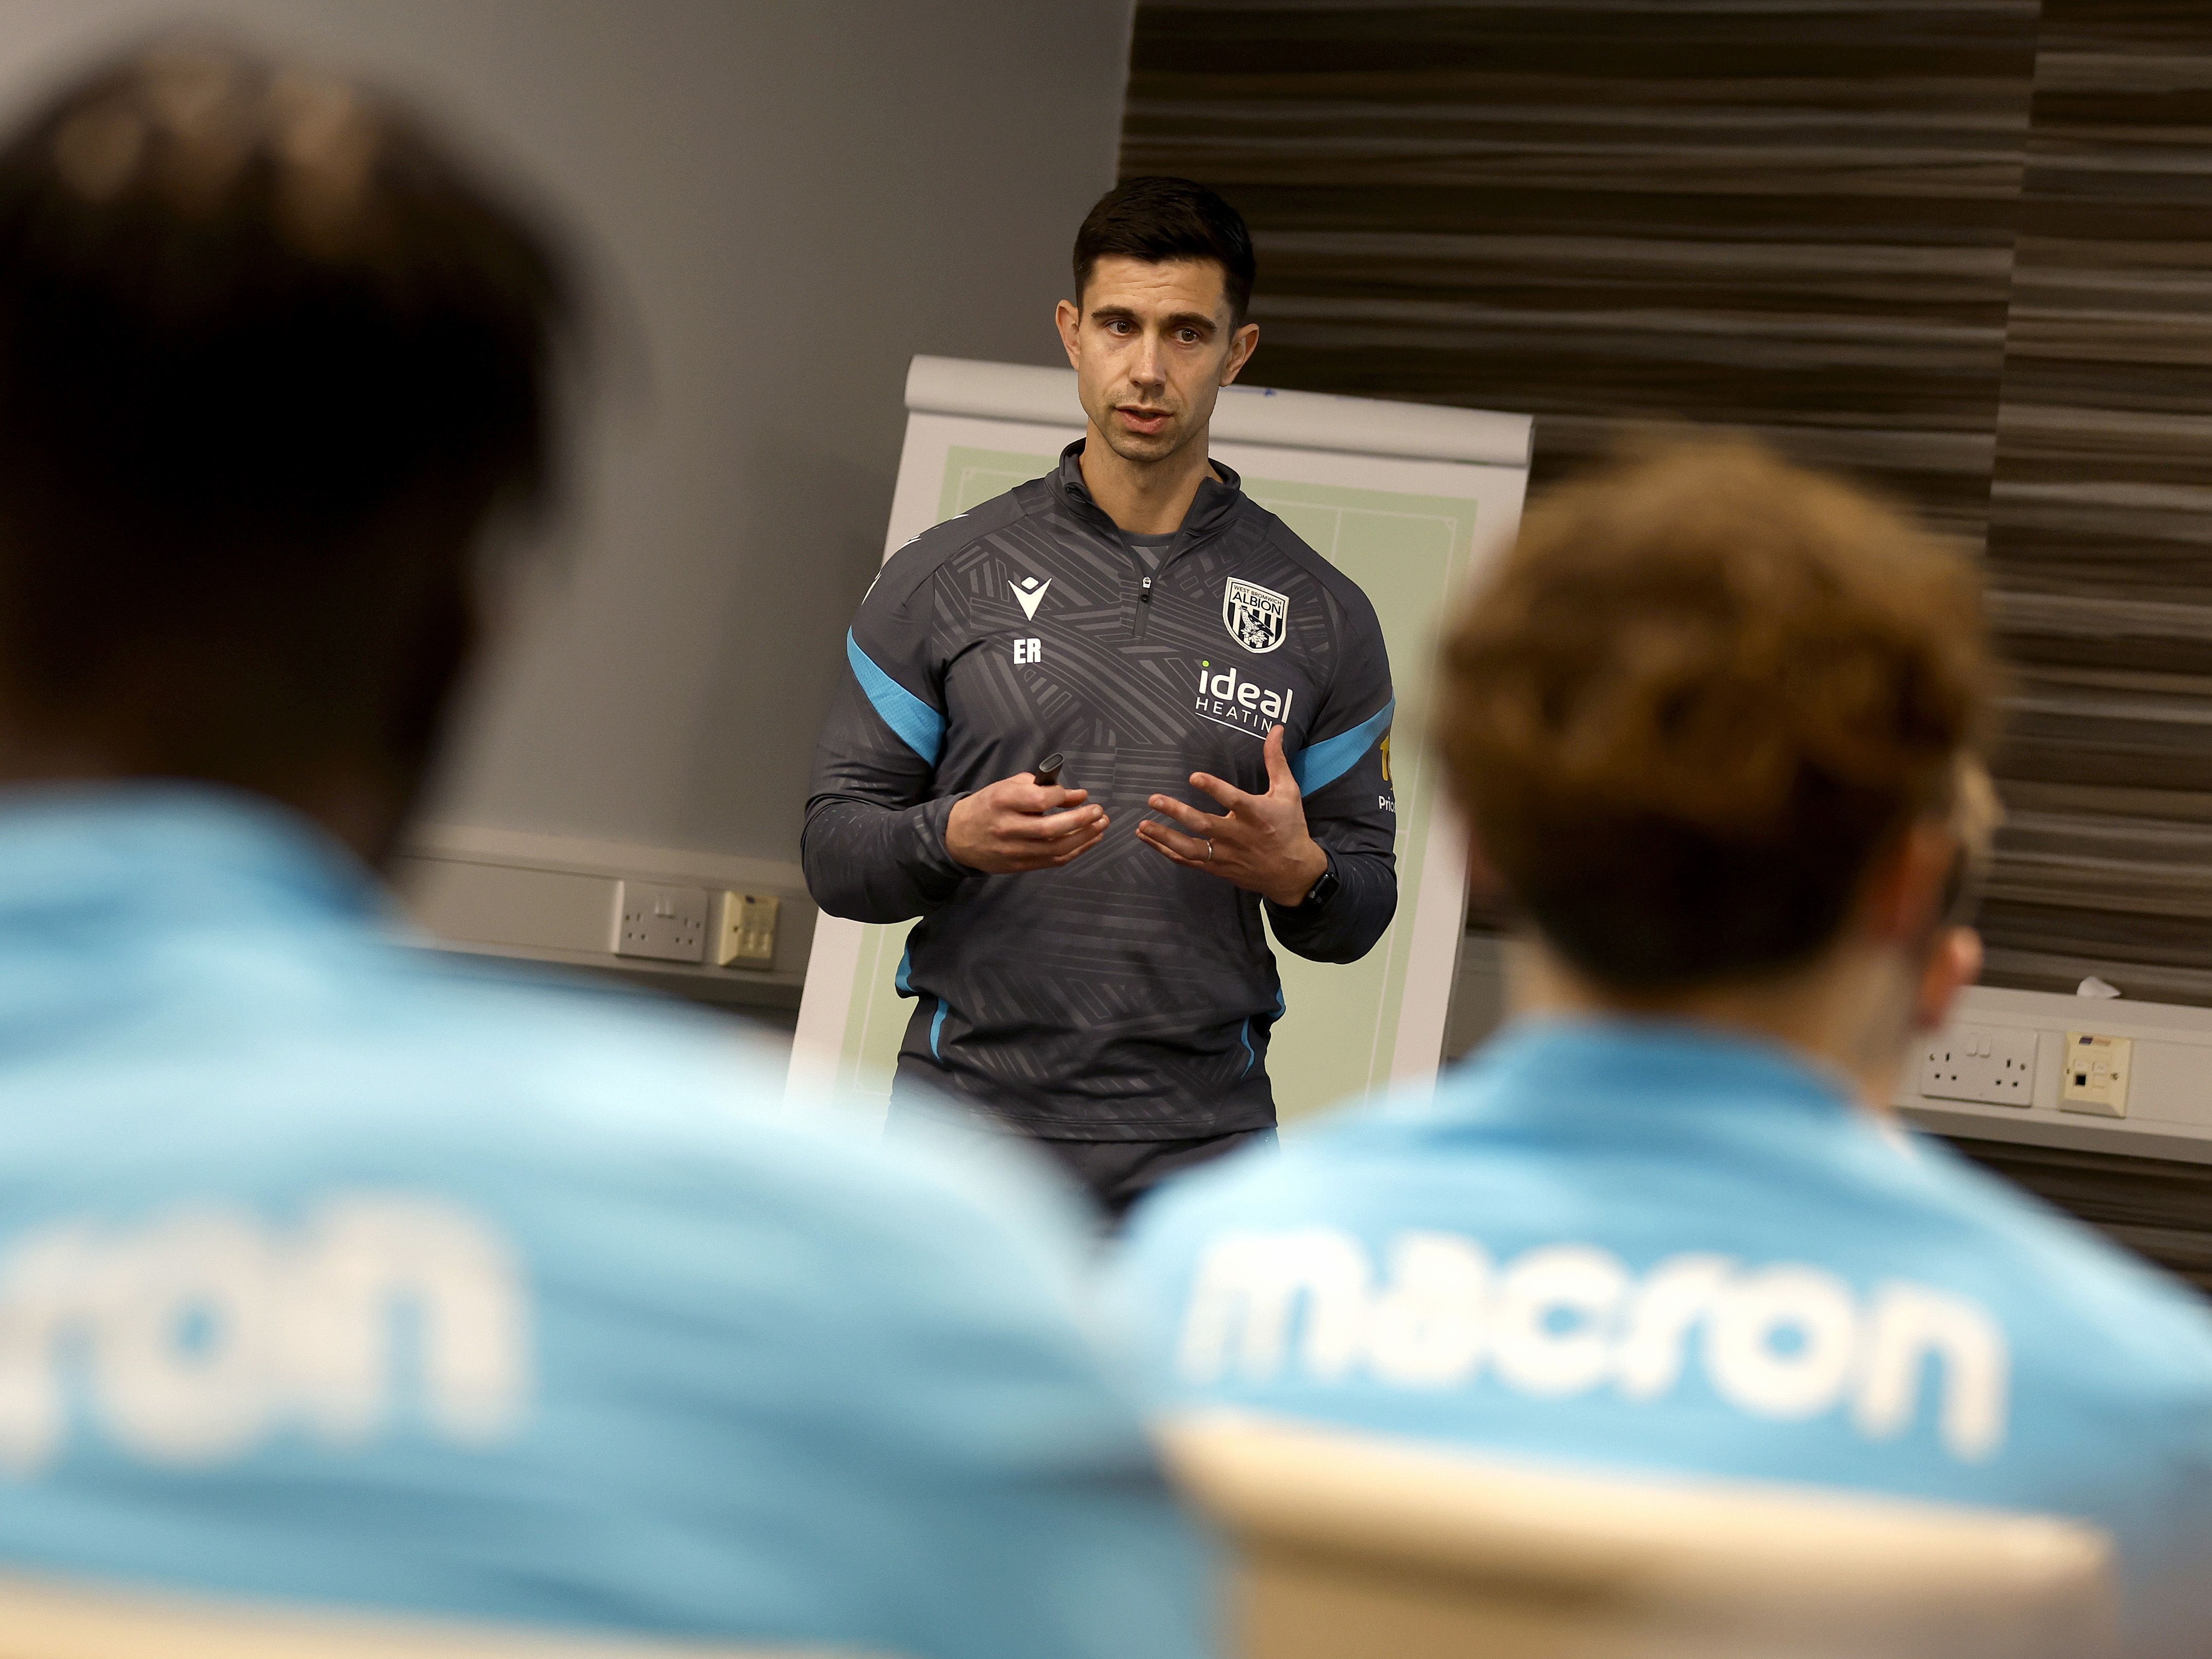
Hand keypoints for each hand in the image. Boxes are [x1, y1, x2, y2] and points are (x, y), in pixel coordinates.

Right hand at [945, 772, 1107, 873]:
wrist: (958, 837)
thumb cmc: (987, 806)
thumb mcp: (1006, 786)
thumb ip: (1040, 786)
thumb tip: (1077, 796)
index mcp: (1001, 801)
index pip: (1039, 800)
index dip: (1063, 796)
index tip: (1078, 794)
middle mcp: (1007, 828)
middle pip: (1051, 829)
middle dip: (1081, 820)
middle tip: (1099, 811)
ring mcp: (1014, 850)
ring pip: (1056, 848)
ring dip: (1085, 837)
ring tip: (1101, 825)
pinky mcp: (1020, 866)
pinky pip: (1054, 860)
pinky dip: (1076, 851)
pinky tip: (1090, 840)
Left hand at [1137, 725, 1328, 905]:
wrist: (1293, 873)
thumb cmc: (1289, 826)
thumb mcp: (1287, 792)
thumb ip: (1275, 760)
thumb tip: (1276, 728)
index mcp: (1257, 814)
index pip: (1233, 800)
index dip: (1214, 789)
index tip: (1193, 776)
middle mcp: (1239, 836)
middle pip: (1204, 825)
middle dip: (1177, 812)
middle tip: (1154, 799)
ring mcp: (1226, 855)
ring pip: (1191, 848)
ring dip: (1165, 837)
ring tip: (1142, 825)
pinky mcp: (1218, 868)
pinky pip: (1188, 861)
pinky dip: (1167, 852)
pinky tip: (1148, 840)